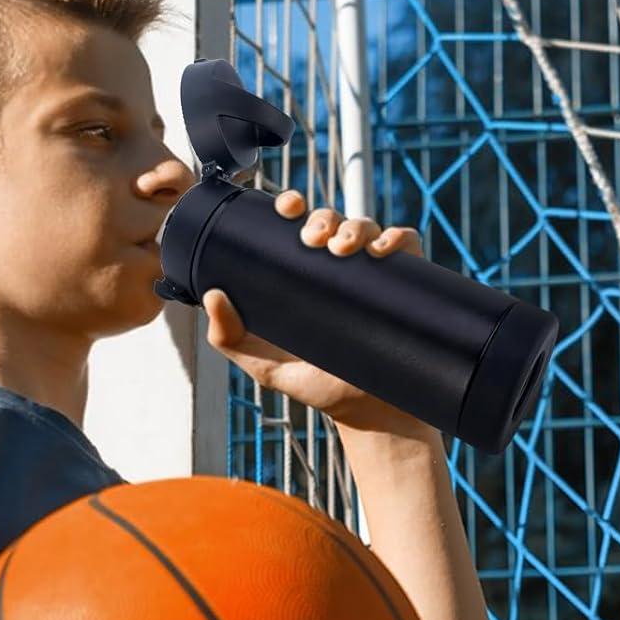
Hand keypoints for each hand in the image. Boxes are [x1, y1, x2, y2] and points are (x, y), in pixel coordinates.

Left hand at [200, 188, 432, 435]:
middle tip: (314, 238)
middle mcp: (340, 269)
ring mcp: (373, 275)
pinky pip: (407, 246)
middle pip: (333, 219)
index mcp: (305, 275)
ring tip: (343, 248)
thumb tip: (212, 296)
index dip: (293, 205)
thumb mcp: (266, 365)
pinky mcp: (406, 285)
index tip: (287, 208)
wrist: (367, 414)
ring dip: (356, 226)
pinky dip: (398, 238)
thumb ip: (232, 338)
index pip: (299, 225)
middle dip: (324, 216)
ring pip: (367, 226)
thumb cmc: (317, 386)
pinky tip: (384, 250)